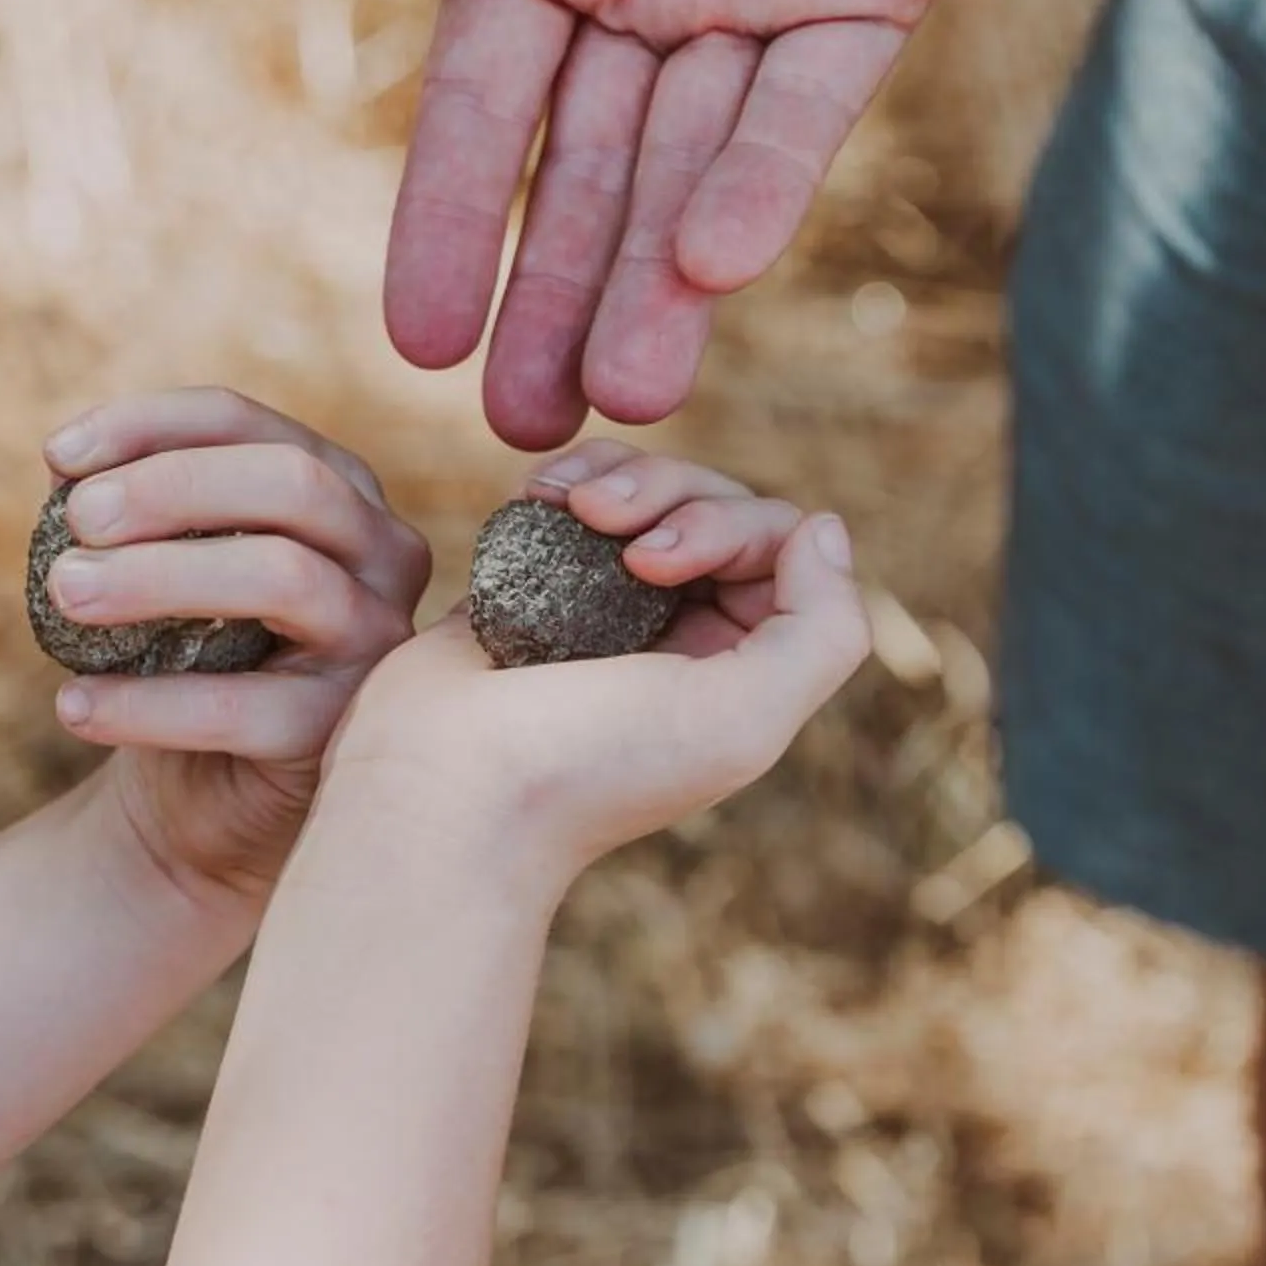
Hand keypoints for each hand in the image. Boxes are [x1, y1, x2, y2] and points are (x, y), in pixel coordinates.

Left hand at [41, 389, 433, 904]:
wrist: (201, 796)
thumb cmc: (182, 658)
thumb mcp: (164, 567)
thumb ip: (133, 513)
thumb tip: (70, 468)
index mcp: (338, 489)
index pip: (250, 424)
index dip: (152, 424)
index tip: (59, 454)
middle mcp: (382, 552)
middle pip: (291, 483)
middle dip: (172, 487)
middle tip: (76, 519)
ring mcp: (377, 643)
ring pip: (284, 577)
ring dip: (160, 576)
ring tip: (66, 593)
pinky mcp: (344, 732)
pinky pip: (244, 708)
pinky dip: (148, 704)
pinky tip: (73, 704)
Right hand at [237, 0, 1094, 447]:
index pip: (481, 105)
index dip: (449, 222)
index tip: (415, 342)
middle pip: (585, 168)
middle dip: (551, 295)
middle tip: (520, 426)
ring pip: (693, 166)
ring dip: (655, 282)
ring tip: (623, 398)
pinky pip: (806, 111)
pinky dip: (761, 187)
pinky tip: (715, 269)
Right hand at [317, 444, 868, 887]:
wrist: (440, 790)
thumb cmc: (587, 767)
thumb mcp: (743, 718)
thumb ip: (822, 631)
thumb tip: (824, 529)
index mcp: (738, 669)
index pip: (777, 547)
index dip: (730, 524)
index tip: (658, 563)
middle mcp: (680, 635)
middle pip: (714, 503)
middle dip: (669, 492)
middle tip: (608, 529)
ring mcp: (604, 605)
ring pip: (647, 491)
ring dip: (617, 475)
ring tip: (564, 501)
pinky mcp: (533, 580)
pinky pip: (574, 497)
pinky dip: (566, 478)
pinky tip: (536, 496)